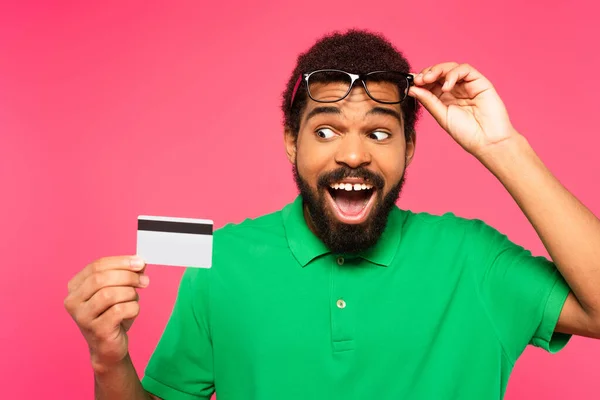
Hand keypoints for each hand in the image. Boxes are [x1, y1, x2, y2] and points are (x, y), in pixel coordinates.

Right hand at [64, 256, 147, 371]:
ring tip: (134, 299)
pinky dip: (133, 307)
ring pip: (110, 294)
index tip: (140, 263)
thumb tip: (140, 262)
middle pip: (101, 278)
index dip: (121, 262)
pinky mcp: (96, 330)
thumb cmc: (113, 315)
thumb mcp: (118, 290)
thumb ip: (127, 274)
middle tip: (144, 281)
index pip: (96, 266)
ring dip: (130, 294)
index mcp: (75, 287)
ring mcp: (82, 317)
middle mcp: (73, 301)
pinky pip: (119, 310)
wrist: (109, 347)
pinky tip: (132, 312)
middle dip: (128, 276)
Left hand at [409, 62, 518, 156]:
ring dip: (438, 70)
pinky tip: (447, 87)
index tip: (411, 82)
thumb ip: (428, 101)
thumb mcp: (441, 116)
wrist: (487, 140)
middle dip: (427, 73)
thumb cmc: (466, 132)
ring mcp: (467, 84)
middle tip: (419, 79)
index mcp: (444, 98)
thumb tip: (411, 88)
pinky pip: (465, 69)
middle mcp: (455, 89)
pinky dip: (453, 74)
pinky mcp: (479, 82)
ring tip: (429, 79)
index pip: (430, 83)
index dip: (421, 80)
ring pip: (451, 67)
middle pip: (439, 72)